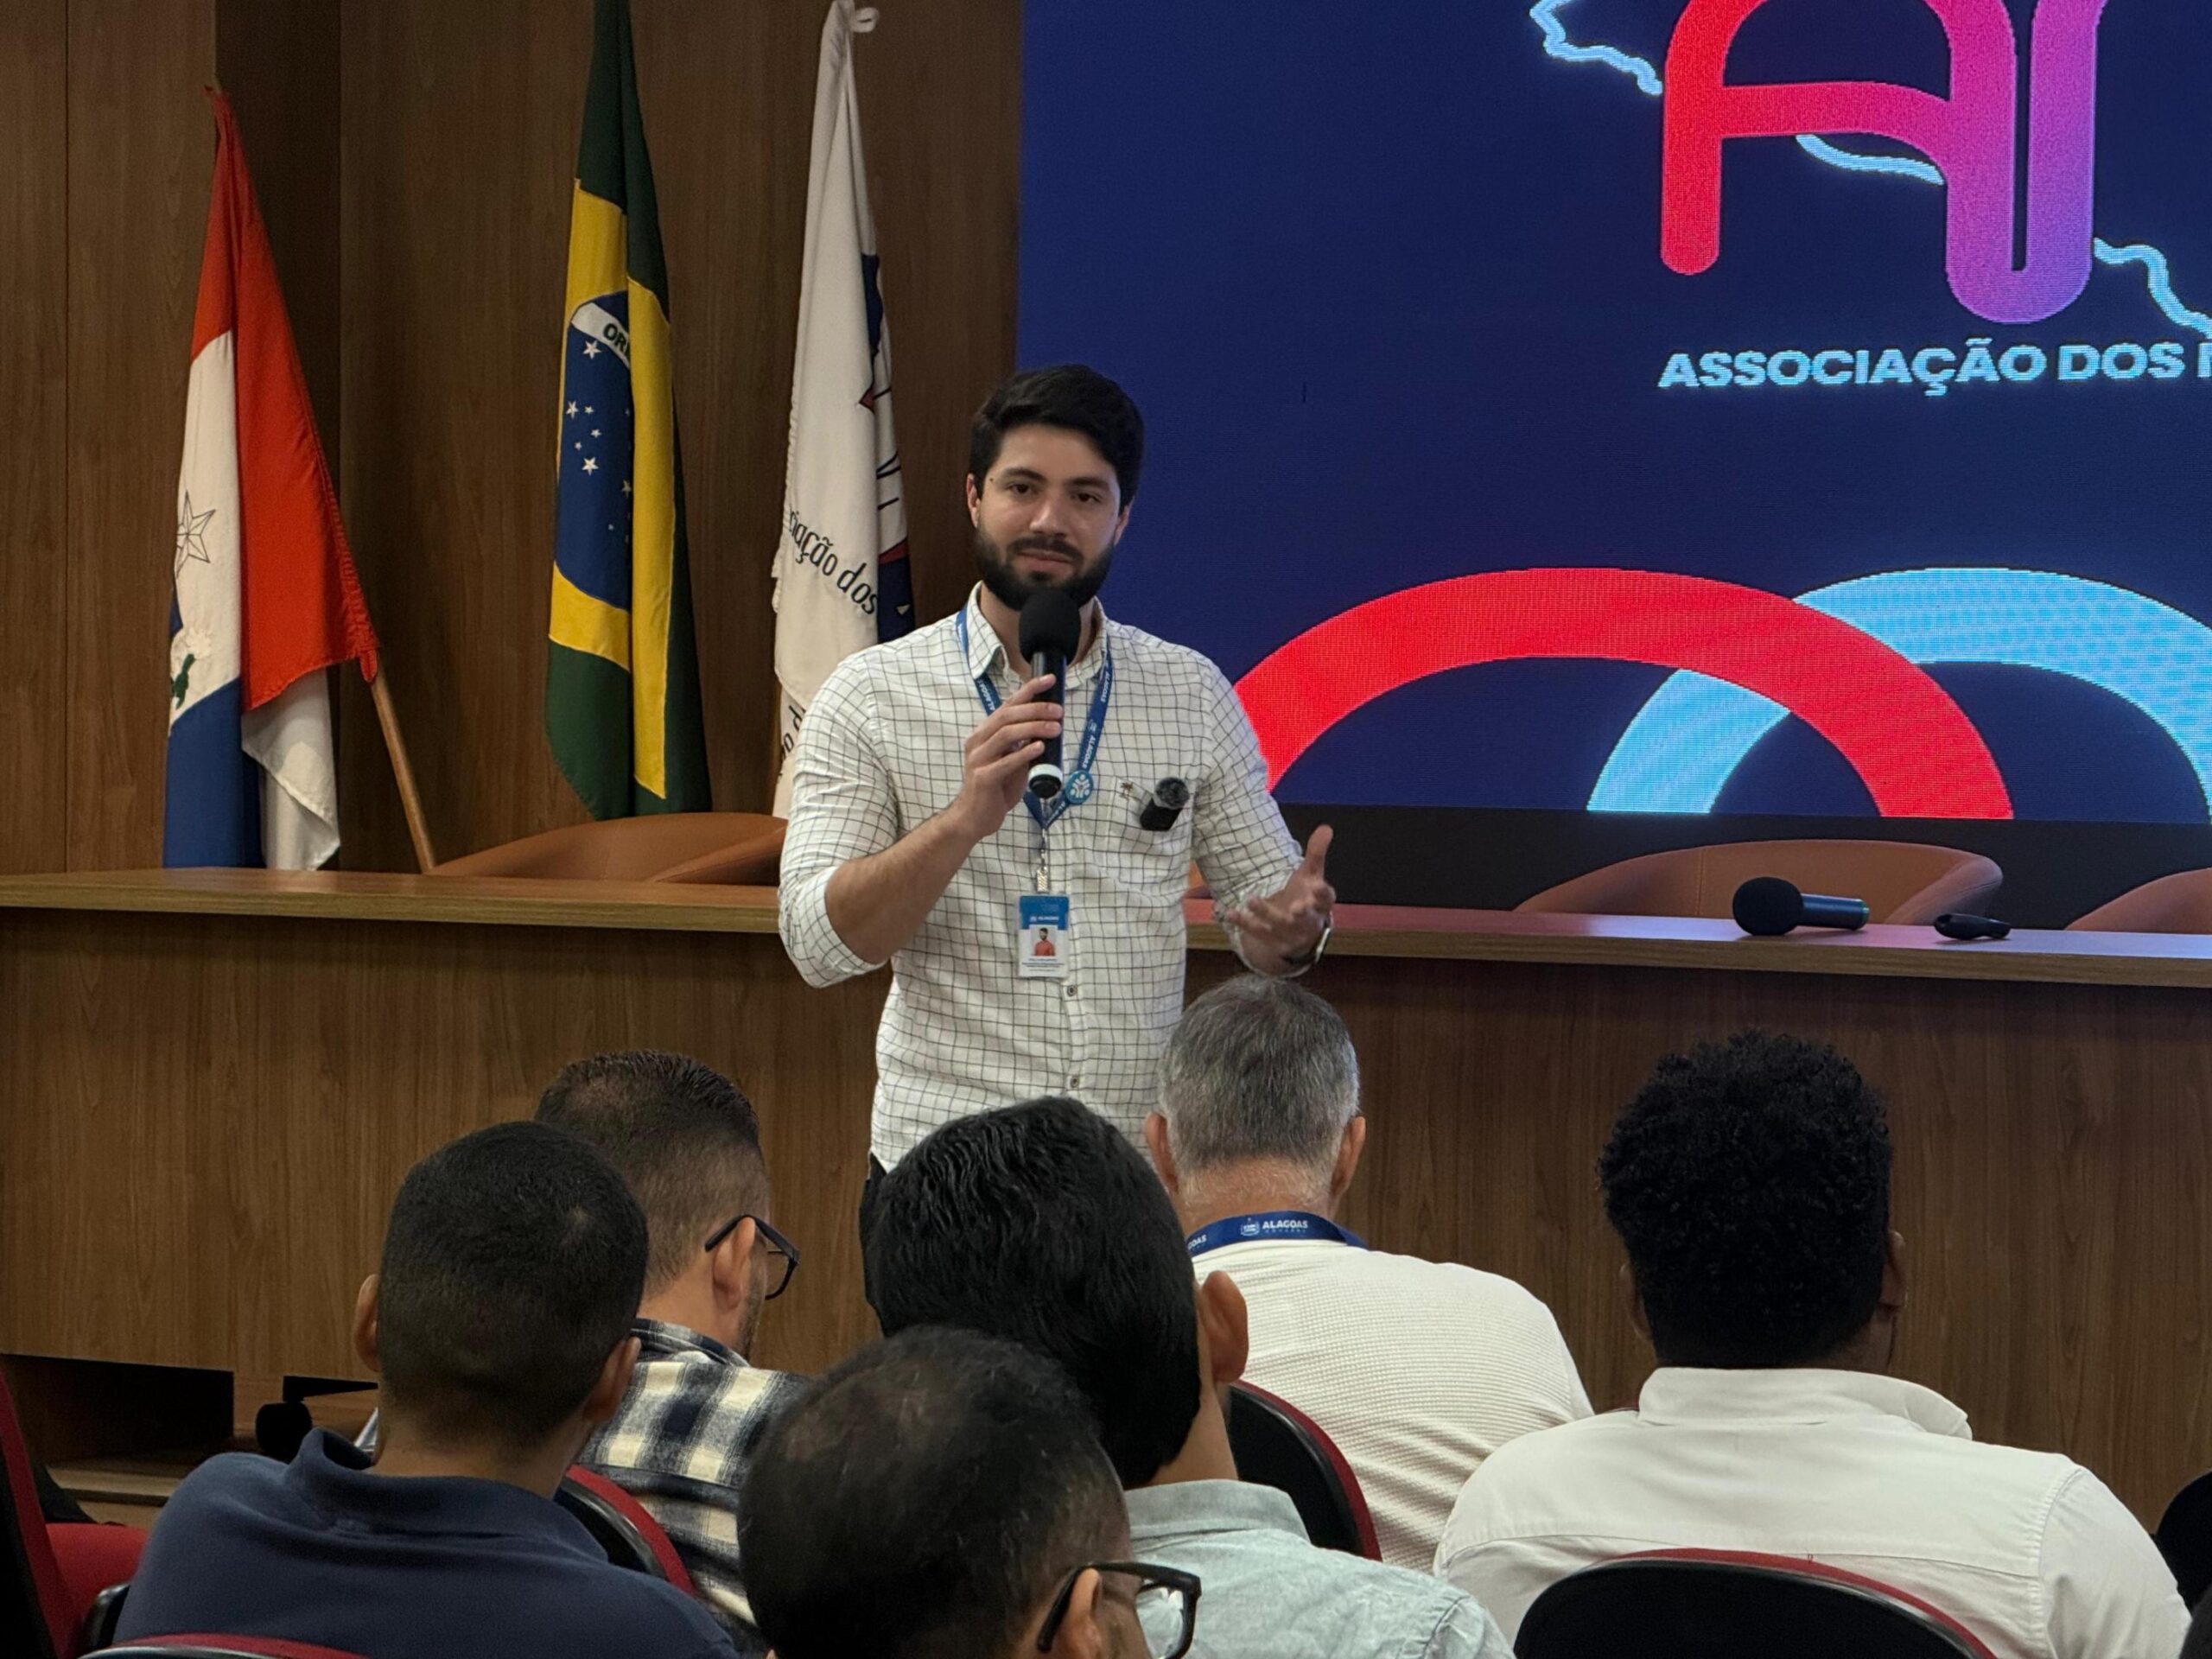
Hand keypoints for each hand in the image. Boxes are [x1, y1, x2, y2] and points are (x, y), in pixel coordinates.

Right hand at [946, 676, 1062, 844]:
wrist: (974, 818)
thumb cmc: (996, 788)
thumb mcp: (1013, 761)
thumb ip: (1024, 745)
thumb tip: (1050, 727)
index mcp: (985, 733)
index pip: (1008, 705)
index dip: (1029, 690)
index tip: (1050, 680)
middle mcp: (978, 741)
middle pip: (1007, 716)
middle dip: (1035, 709)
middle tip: (1059, 711)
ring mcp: (978, 759)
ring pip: (1006, 734)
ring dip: (1034, 728)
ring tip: (1056, 728)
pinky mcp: (982, 778)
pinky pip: (1005, 762)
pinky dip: (1024, 753)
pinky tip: (1039, 748)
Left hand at [1218, 825, 1334, 968]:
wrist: (1298, 934)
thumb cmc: (1306, 896)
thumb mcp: (1312, 875)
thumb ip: (1316, 853)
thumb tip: (1326, 827)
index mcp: (1321, 904)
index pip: (1326, 899)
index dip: (1322, 894)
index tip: (1316, 885)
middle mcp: (1309, 921)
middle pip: (1305, 918)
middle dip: (1300, 913)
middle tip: (1295, 906)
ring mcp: (1291, 934)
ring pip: (1278, 925)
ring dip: (1265, 913)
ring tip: (1251, 899)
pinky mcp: (1273, 942)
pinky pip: (1258, 933)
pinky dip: (1244, 924)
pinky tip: (1230, 913)